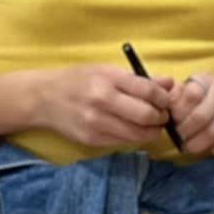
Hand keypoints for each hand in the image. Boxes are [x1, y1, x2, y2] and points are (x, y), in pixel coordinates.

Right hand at [36, 64, 174, 148]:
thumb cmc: (78, 80)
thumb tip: (169, 83)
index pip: (148, 91)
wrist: (44, 98)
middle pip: (146, 115)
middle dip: (160, 117)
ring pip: (137, 134)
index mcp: (108, 78)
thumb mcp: (106, 70)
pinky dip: (133, 138)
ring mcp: (96, 123)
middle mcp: (102, 101)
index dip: (164, 98)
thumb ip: (139, 79)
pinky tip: (133, 130)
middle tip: (162, 116)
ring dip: (151, 131)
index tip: (166, 100)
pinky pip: (122, 142)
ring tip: (151, 125)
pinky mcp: (92, 140)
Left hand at [169, 72, 213, 157]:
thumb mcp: (203, 86)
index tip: (173, 123)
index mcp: (208, 79)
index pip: (189, 95)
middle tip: (181, 140)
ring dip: (200, 144)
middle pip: (200, 117)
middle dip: (187, 133)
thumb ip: (182, 94)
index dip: (178, 113)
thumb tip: (165, 104)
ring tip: (192, 148)